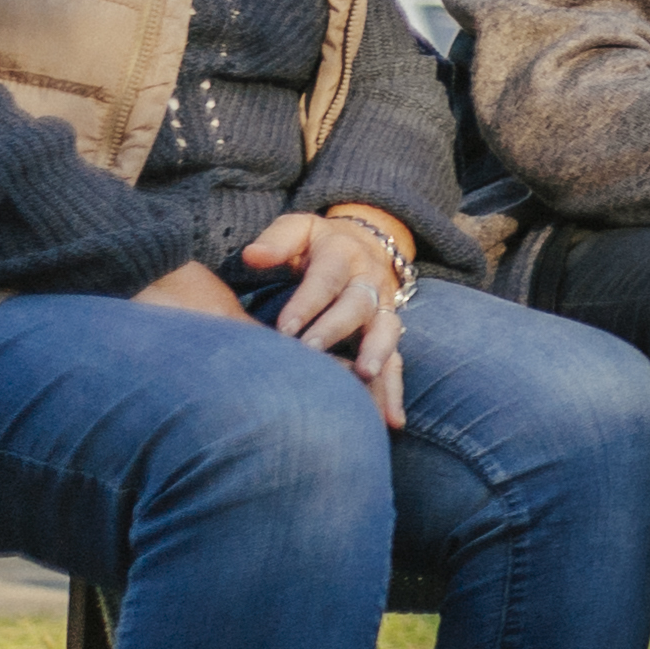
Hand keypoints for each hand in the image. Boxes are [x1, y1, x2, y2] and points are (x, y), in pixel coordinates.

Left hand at [226, 211, 410, 427]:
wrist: (368, 244)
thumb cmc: (318, 243)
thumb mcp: (299, 229)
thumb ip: (277, 241)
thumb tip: (252, 256)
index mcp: (344, 255)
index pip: (326, 279)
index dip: (306, 303)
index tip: (284, 328)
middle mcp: (371, 282)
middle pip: (357, 305)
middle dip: (336, 329)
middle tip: (311, 352)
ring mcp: (385, 309)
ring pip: (387, 332)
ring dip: (377, 354)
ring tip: (364, 375)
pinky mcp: (390, 334)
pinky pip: (397, 362)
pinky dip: (394, 390)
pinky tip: (391, 420)